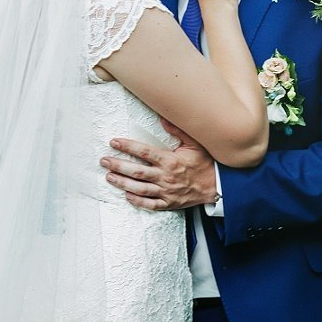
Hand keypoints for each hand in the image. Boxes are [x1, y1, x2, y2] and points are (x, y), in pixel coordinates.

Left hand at [101, 121, 217, 210]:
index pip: (144, 152)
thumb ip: (177, 130)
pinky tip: (127, 196)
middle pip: (137, 171)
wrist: (217, 186)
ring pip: (140, 188)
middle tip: (104, 160)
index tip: (114, 142)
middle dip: (118, 165)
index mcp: (170, 161)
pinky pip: (150, 204)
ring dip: (122, 183)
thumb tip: (162, 117)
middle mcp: (166, 177)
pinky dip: (137, 201)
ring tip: (109, 176)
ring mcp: (166, 192)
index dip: (127, 146)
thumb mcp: (194, 143)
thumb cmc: (205, 163)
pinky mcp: (169, 203)